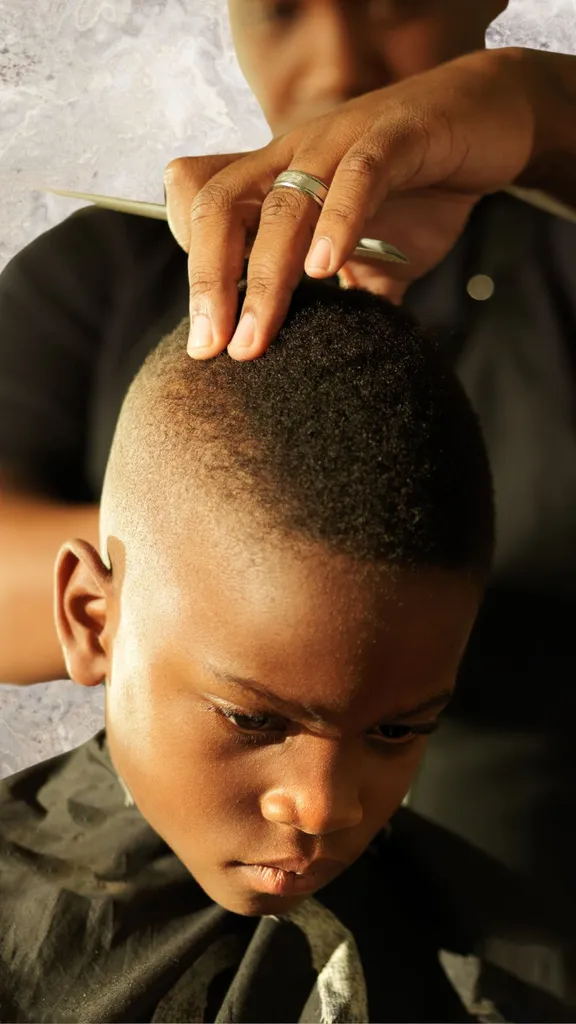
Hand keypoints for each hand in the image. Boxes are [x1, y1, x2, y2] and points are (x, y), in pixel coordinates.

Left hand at [164, 46, 535, 360]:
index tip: (208, 334)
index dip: (196, 267)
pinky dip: (338, 221)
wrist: (490, 118)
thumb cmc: (421, 187)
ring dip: (265, 277)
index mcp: (279, 178)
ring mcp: (340, 141)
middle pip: (220, 208)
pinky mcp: (395, 136)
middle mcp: (294, 154)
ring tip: (256, 335)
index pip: (202, 210)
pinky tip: (326, 269)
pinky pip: (357, 176)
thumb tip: (338, 365)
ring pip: (283, 205)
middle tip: (211, 347)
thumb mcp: (372, 255)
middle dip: (208, 281)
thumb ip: (348, 302)